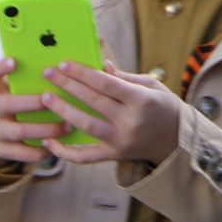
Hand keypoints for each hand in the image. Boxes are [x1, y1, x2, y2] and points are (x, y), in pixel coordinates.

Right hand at [0, 58, 64, 167]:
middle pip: (7, 104)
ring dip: (45, 129)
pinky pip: (20, 152)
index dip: (0, 69)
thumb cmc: (18, 106)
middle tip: (54, 99)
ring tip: (68, 126)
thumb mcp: (18, 93)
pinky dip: (39, 151)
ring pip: (18, 131)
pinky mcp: (0, 150)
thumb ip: (35, 82)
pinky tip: (55, 146)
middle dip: (32, 102)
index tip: (14, 61)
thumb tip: (68, 68)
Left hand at [31, 61, 180, 166]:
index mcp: (142, 100)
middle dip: (68, 85)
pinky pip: (84, 156)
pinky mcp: (113, 155)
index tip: (65, 64)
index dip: (84, 73)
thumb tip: (100, 67)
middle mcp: (130, 121)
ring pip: (85, 125)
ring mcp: (120, 140)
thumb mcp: (152, 86)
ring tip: (46, 98)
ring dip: (63, 111)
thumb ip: (125, 78)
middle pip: (93, 100)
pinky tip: (49, 141)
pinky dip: (64, 152)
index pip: (107, 84)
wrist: (176, 138)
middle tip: (48, 73)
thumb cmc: (163, 106)